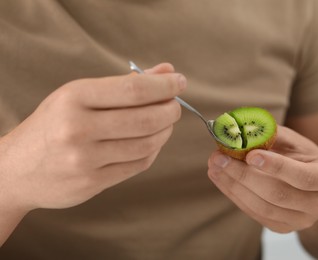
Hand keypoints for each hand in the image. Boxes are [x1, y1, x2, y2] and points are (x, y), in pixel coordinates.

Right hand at [0, 63, 185, 211]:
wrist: (16, 169)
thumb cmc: (53, 124)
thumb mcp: (79, 95)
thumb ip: (124, 83)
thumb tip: (167, 71)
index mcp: (74, 98)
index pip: (133, 90)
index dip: (164, 86)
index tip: (180, 82)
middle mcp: (78, 129)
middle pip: (145, 119)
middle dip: (170, 110)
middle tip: (175, 105)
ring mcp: (85, 160)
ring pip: (146, 144)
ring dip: (165, 131)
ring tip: (165, 123)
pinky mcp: (92, 183)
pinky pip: (138, 165)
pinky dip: (152, 150)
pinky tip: (151, 141)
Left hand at [207, 126, 317, 232]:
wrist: (311, 182)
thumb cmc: (302, 156)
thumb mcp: (294, 141)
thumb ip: (270, 135)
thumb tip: (238, 131)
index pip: (303, 177)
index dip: (276, 166)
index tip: (250, 154)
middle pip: (277, 194)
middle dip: (243, 175)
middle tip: (219, 158)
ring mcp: (302, 221)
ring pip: (262, 207)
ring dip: (233, 186)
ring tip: (214, 167)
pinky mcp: (283, 228)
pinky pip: (254, 214)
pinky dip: (234, 195)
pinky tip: (221, 179)